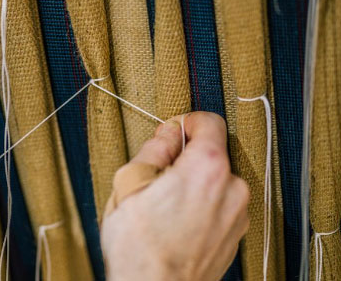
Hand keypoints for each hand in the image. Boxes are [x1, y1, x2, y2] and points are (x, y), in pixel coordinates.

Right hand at [101, 112, 249, 280]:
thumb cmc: (138, 247)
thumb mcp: (130, 181)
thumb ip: (155, 147)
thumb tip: (169, 133)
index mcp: (207, 168)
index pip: (210, 121)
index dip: (187, 123)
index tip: (173, 134)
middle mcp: (232, 188)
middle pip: (212, 152)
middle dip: (187, 157)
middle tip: (159, 177)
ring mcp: (238, 215)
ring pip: (216, 180)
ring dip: (194, 182)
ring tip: (166, 205)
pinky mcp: (236, 235)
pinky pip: (220, 204)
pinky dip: (203, 203)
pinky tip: (178, 222)